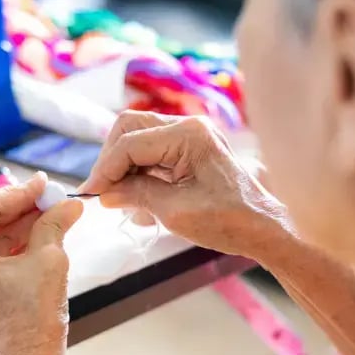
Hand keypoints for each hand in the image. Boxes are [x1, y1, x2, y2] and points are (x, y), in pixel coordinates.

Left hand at [0, 173, 82, 354]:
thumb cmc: (33, 321)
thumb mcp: (49, 261)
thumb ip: (54, 224)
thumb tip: (68, 204)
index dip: (17, 192)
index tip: (43, 184)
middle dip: (18, 206)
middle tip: (48, 196)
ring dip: (18, 223)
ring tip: (50, 213)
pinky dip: (12, 242)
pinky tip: (38, 233)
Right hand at [81, 111, 283, 256]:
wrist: (264, 228)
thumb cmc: (228, 221)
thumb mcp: (175, 211)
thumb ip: (136, 195)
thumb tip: (103, 192)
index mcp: (188, 135)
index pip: (130, 143)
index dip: (105, 169)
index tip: (89, 194)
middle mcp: (189, 126)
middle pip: (130, 128)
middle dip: (111, 160)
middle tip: (101, 192)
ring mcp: (191, 135)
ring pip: (139, 138)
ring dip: (124, 166)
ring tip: (117, 197)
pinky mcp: (191, 149)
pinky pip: (153, 151)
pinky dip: (139, 171)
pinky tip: (135, 196)